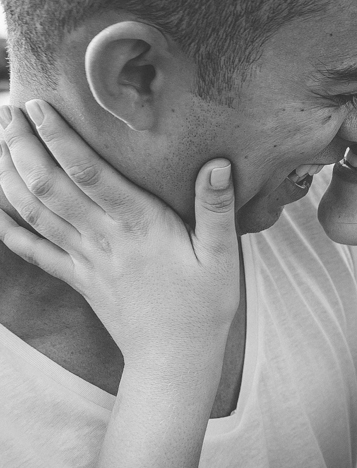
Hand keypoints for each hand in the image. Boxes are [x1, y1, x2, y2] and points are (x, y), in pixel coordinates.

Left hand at [0, 100, 240, 371]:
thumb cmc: (204, 305)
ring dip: (10, 176)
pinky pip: (33, 250)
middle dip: (24, 147)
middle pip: (50, 187)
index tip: (40, 108)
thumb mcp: (223, 256)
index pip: (90, 175)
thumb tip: (216, 163)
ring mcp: (84, 261)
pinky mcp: (77, 279)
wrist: (175, 359)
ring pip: (35, 213)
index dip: (61, 140)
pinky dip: (8, 227)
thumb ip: (216, 208)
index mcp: (140, 227)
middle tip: (7, 112)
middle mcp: (104, 240)